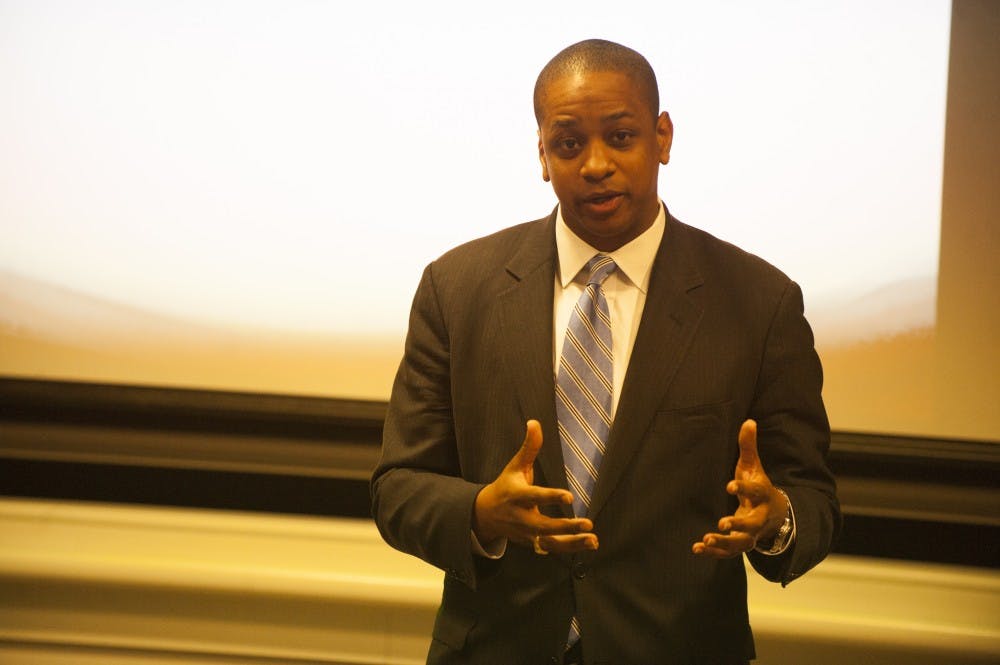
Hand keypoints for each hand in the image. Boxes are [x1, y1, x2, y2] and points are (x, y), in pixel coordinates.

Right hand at [474, 420, 598, 553]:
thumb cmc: (506, 486)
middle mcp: (521, 517)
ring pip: (549, 542)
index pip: (534, 496)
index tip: (569, 497)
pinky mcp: (532, 543)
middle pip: (543, 526)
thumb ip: (529, 447)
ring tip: (592, 539)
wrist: (485, 515)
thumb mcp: (515, 466)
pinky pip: (552, 548)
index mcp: (516, 495)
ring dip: (572, 543)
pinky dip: (571, 547)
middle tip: (587, 523)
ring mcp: (526, 533)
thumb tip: (535, 422)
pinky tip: (590, 543)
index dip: (551, 497)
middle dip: (565, 527)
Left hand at [692, 419, 787, 558]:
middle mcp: (759, 517)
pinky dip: (714, 553)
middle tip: (722, 523)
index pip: (755, 491)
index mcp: (762, 495)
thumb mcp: (754, 466)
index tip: (729, 486)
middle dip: (738, 524)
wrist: (775, 514)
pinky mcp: (741, 544)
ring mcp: (751, 533)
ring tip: (706, 540)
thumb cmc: (758, 485)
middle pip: (752, 523)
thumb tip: (748, 420)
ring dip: (724, 543)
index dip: (743, 488)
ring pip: (741, 543)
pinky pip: (729, 553)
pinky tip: (697, 548)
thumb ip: (749, 446)